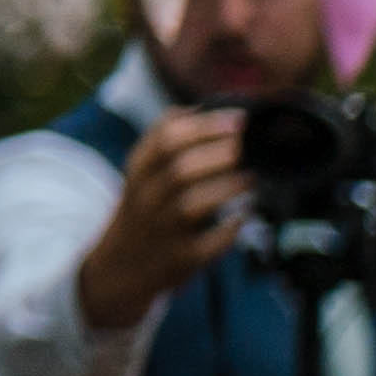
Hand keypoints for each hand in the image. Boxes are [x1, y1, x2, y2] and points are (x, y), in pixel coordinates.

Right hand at [71, 103, 251, 336]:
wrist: (120, 266)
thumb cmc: (144, 209)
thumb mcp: (143, 172)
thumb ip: (166, 139)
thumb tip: (201, 108)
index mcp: (139, 170)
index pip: (165, 139)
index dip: (204, 126)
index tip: (239, 119)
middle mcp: (146, 198)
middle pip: (179, 168)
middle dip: (220, 153)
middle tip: (251, 145)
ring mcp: (162, 230)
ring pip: (192, 204)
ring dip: (228, 187)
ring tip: (254, 176)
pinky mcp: (181, 259)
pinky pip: (207, 244)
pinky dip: (230, 230)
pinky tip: (246, 217)